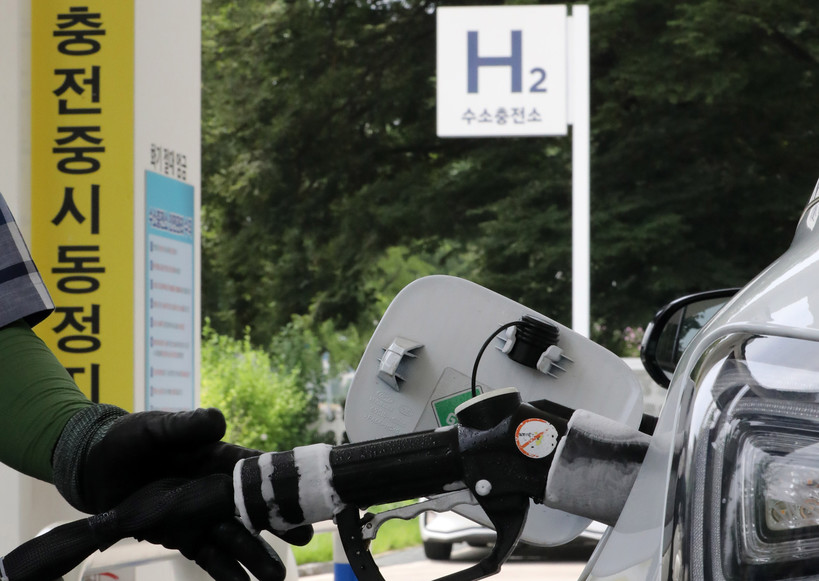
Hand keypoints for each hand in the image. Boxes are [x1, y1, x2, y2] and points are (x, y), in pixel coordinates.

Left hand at [53, 405, 312, 544]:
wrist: (93, 467)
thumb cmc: (128, 439)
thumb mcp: (155, 428)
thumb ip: (185, 427)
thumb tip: (219, 421)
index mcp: (217, 457)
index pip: (253, 468)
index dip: (277, 479)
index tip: (301, 491)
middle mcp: (215, 488)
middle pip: (251, 507)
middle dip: (277, 522)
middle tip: (304, 537)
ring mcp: (200, 515)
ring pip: (233, 536)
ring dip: (254, 553)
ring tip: (275, 574)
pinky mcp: (183, 536)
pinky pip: (206, 555)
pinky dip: (223, 570)